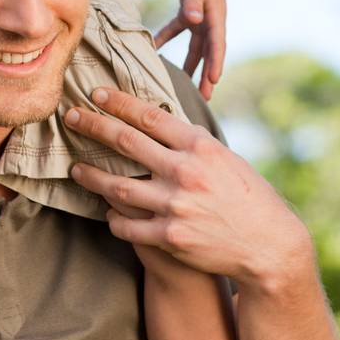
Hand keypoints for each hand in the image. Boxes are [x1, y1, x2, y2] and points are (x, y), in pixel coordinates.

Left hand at [63, 87, 311, 292]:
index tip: (97, 94)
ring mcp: (175, 206)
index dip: (119, 103)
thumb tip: (162, 122)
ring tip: (76, 169)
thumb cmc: (248, 197)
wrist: (269, 245)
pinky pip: (128, 226)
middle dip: (93, 126)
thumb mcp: (226, 159)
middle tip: (70, 117)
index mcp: (200, 147)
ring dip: (92, 176)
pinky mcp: (170, 238)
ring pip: (118, 186)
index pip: (150, 117)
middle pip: (127, 142)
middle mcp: (185, 172)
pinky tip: (107, 212)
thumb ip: (193, 143)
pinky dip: (114, 218)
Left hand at [152, 0, 226, 99]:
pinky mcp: (190, 12)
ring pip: (196, 47)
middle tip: (205, 98)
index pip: (217, 45)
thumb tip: (193, 20)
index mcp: (216, 17)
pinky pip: (178, 30)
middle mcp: (211, 21)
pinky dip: (167, 39)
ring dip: (191, 64)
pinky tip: (154, 51)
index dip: (216, 64)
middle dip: (207, 75)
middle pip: (209, 53)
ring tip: (186, 85)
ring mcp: (201, 17)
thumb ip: (193, 2)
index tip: (213, 82)